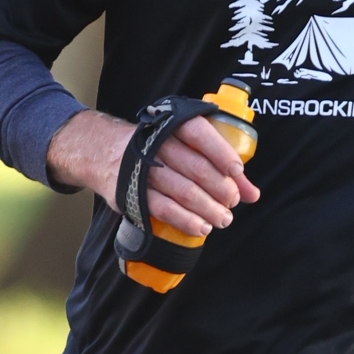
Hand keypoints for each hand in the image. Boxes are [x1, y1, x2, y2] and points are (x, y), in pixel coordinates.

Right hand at [44, 111, 259, 237]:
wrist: (100, 151)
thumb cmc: (154, 147)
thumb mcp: (184, 145)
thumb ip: (220, 165)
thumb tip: (252, 193)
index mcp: (172, 126)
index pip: (200, 134)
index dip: (221, 154)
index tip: (237, 172)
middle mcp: (158, 144)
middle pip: (196, 168)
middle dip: (220, 189)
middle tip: (232, 203)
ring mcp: (143, 169)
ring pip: (183, 191)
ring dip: (208, 209)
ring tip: (222, 219)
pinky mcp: (133, 193)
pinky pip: (164, 209)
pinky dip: (186, 220)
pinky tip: (201, 227)